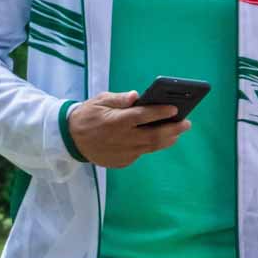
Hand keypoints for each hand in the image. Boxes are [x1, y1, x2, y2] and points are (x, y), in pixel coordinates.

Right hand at [64, 90, 188, 168]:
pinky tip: (158, 139)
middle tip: (186, 123)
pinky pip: (141, 153)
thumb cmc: (87, 115)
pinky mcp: (123, 161)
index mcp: (116, 121)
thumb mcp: (98, 101)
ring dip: (167, 139)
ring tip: (177, 133)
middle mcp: (122, 138)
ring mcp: (124, 152)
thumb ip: (118, 99)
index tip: (175, 109)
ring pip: (152, 147)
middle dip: (173, 129)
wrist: (70, 139)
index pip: (143, 116)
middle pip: (154, 135)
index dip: (160, 112)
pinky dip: (151, 146)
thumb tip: (137, 96)